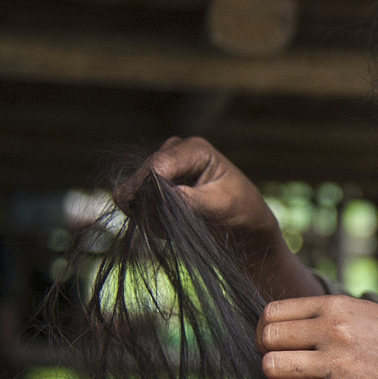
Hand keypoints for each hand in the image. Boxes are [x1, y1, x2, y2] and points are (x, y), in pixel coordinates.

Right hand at [118, 138, 284, 271]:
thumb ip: (191, 199)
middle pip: (140, 177)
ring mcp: (161, 167)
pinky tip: (167, 227)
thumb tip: (162, 194)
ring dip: (148, 215)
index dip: (149, 190)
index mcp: (194, 149)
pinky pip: (133, 202)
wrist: (244, 224)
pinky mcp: (152, 184)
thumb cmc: (240, 211)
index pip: (158, 165)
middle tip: (169, 229)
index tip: (157, 216)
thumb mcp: (220, 205)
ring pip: (133, 191)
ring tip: (173, 229)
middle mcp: (173, 151)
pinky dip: (147, 218)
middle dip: (150, 206)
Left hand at [257, 297, 377, 378]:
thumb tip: (292, 323)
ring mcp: (339, 363)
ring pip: (272, 366)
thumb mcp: (364, 311)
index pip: (271, 313)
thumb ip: (328, 314)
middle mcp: (333, 330)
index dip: (268, 332)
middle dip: (270, 353)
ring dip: (279, 378)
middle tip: (288, 365)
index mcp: (335, 306)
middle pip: (266, 338)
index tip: (282, 345)